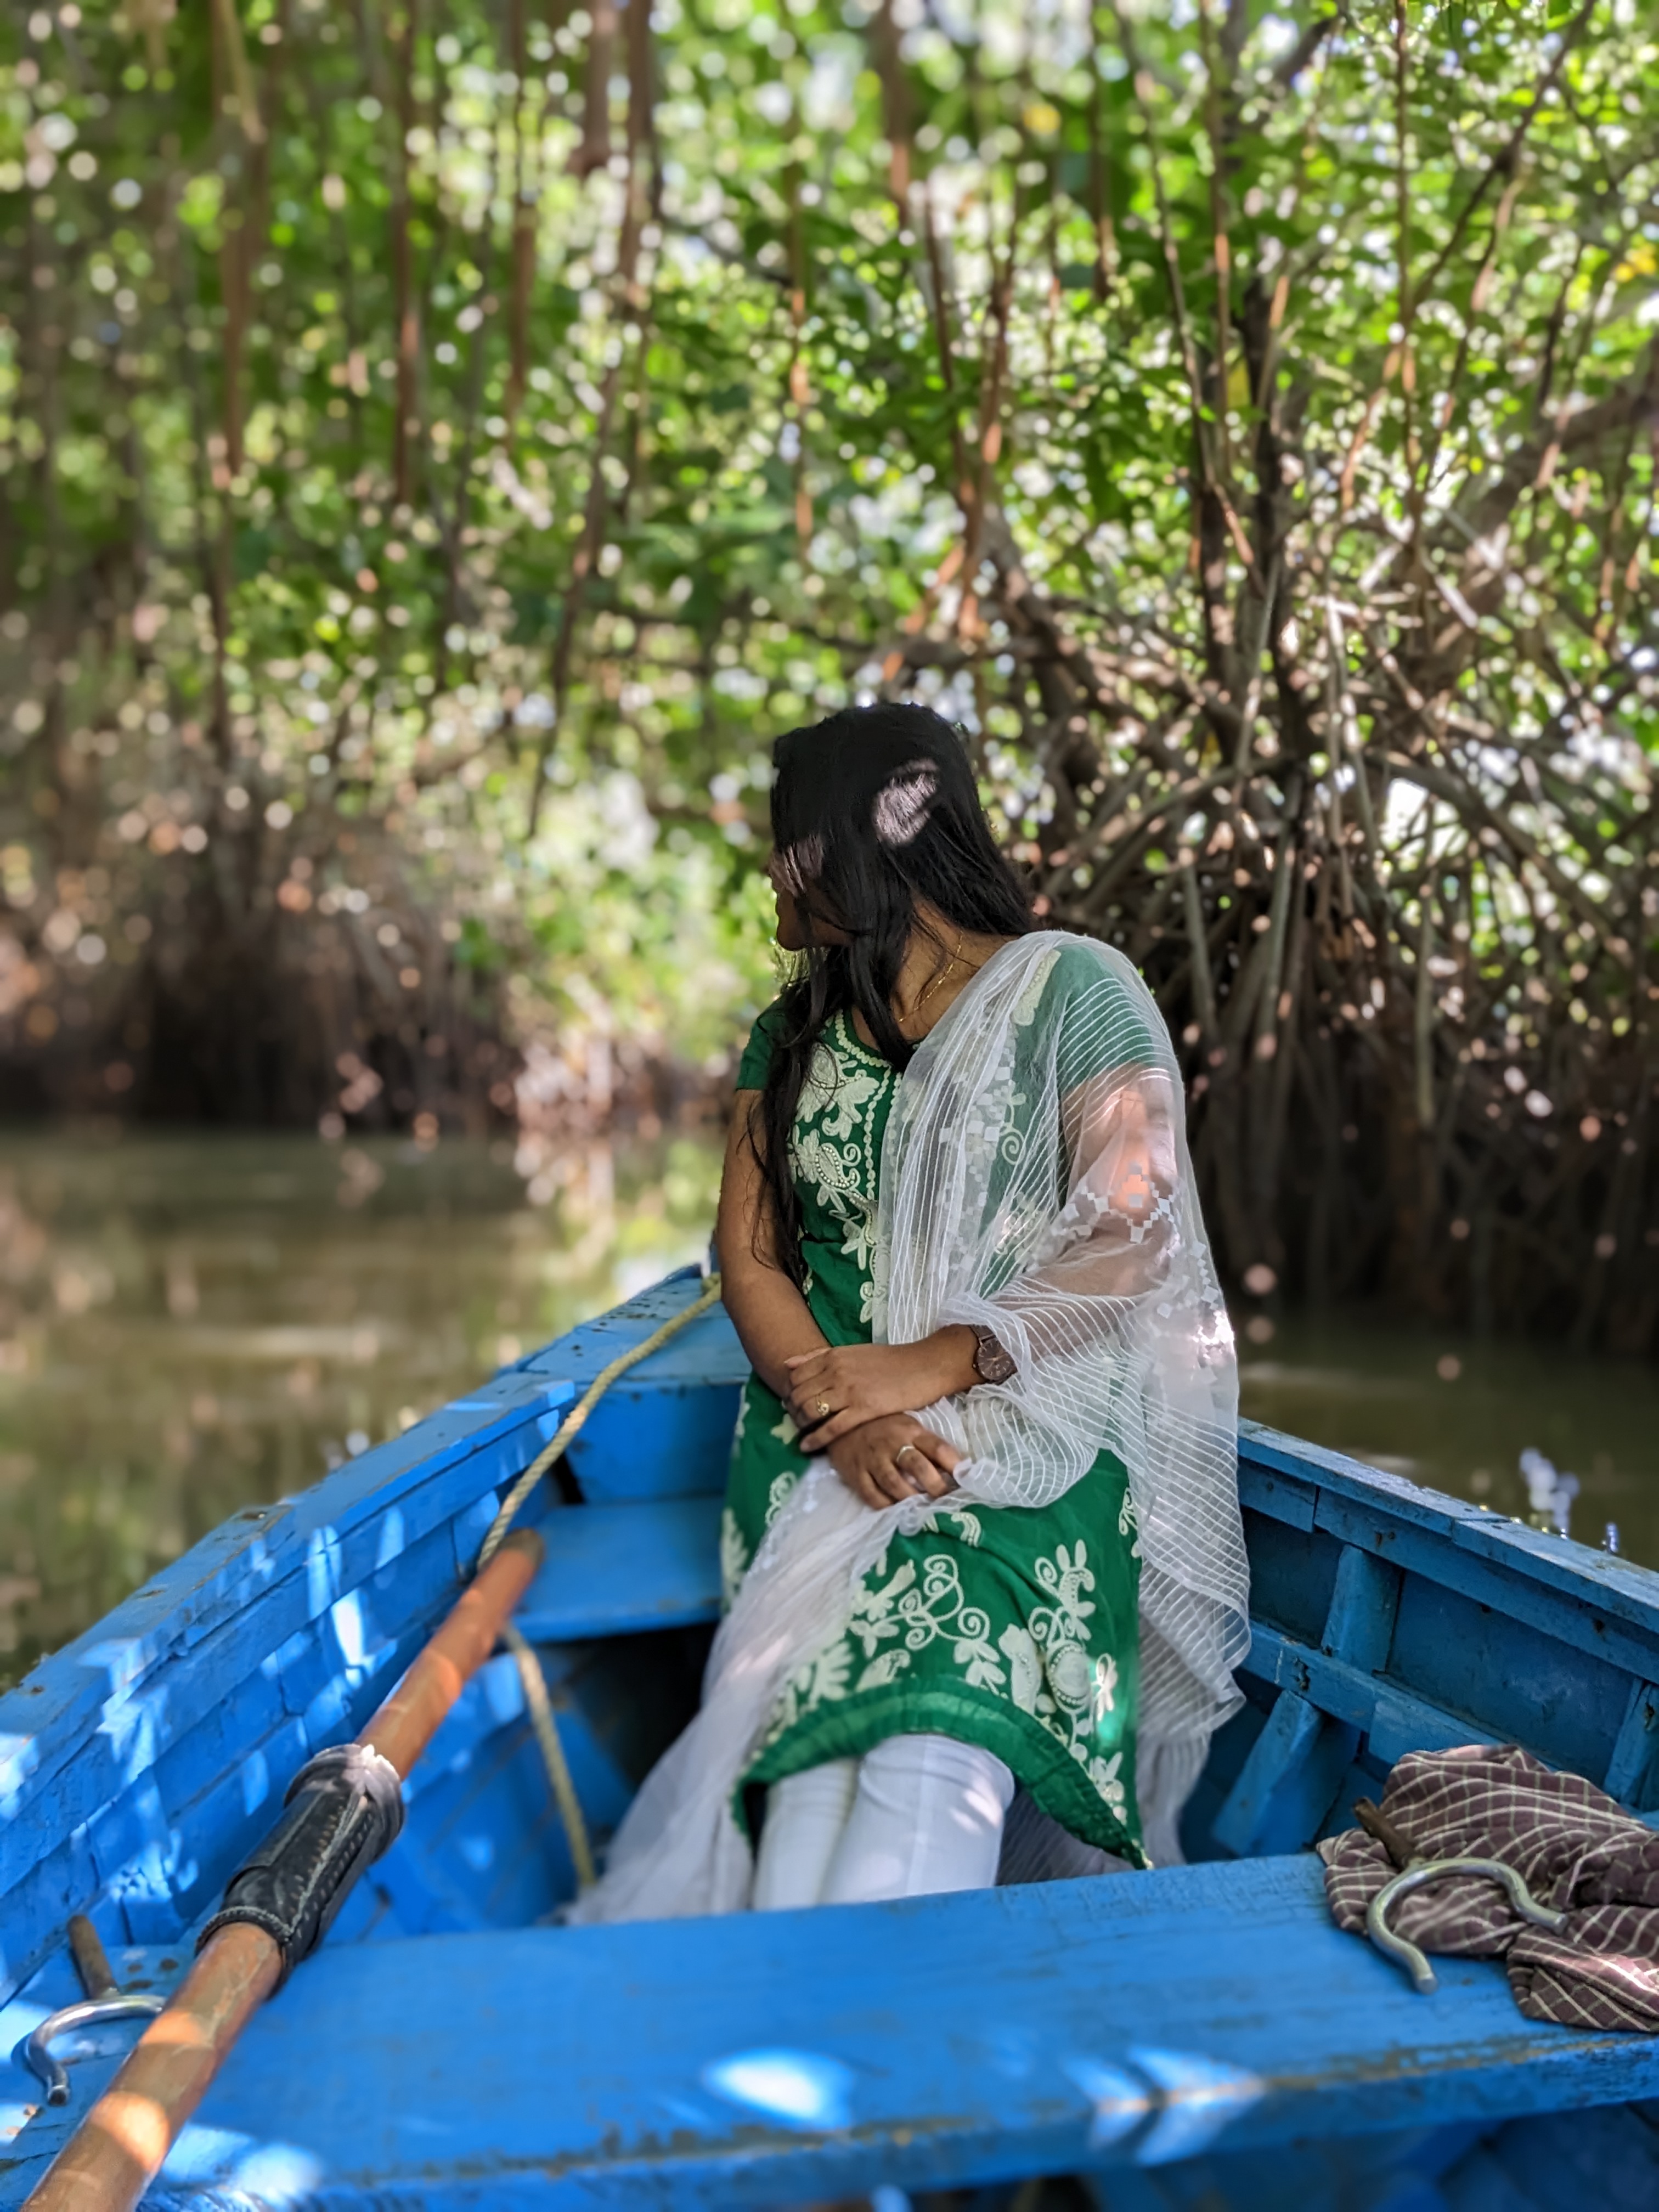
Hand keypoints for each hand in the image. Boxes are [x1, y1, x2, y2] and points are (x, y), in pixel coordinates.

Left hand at [784, 1332, 976, 1450]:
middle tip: (796, 1422)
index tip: (793, 1404)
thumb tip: (787, 1363)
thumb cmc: (891, 1361)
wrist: (925, 1365)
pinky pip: (831, 1428)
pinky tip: (807, 1447)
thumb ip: (820, 1356)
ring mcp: (850, 1391)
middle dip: (792, 1411)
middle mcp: (837, 1371)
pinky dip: (815, 1439)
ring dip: (801, 1425)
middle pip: (798, 1395)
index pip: (796, 1377)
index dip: (789, 1393)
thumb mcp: (853, 1352)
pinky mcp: (864, 1409)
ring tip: (803, 1433)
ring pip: (810, 1411)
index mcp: (834, 1356)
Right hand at [828, 1414, 961, 1509]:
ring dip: (912, 1500)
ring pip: (895, 1484)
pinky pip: (872, 1495)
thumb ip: (928, 1445)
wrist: (838, 1421)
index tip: (966, 1480)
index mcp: (910, 1430)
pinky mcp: (855, 1474)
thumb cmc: (882, 1425)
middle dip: (936, 1487)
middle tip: (945, 1501)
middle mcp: (892, 1444)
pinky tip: (896, 1512)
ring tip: (923, 1510)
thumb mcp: (908, 1426)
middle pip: (918, 1467)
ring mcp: (872, 1460)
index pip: (938, 1447)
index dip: (955, 1465)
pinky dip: (886, 1506)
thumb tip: (959, 1468)